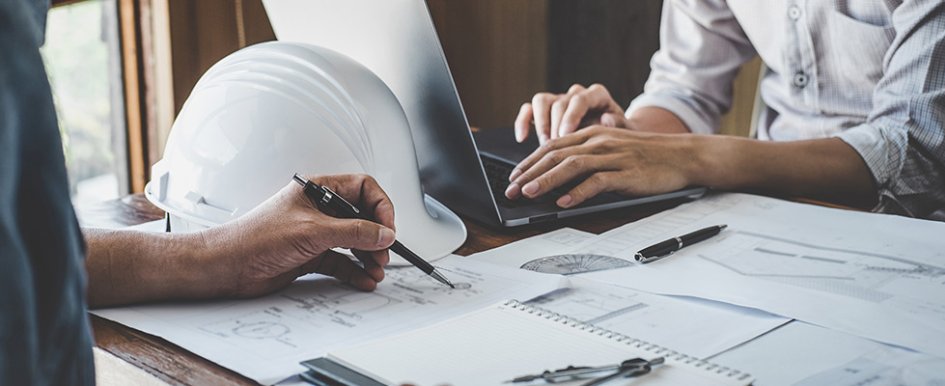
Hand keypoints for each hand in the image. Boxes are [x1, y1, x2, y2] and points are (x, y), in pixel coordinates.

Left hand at [201, 174, 396, 297]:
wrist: (228, 266)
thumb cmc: (255, 237)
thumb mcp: (313, 231)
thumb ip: (354, 232)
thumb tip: (384, 233)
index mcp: (319, 190)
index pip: (363, 189)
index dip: (380, 207)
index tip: (388, 228)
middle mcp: (319, 210)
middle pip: (362, 218)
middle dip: (376, 237)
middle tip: (383, 253)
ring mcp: (316, 233)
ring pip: (353, 242)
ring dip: (368, 257)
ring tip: (376, 269)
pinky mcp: (311, 255)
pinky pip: (342, 262)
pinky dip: (354, 271)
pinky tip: (362, 279)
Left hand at [504, 126, 701, 206]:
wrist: (683, 155)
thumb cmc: (645, 155)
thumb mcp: (612, 148)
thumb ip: (586, 157)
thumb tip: (556, 176)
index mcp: (592, 134)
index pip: (552, 146)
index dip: (529, 161)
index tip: (513, 177)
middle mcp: (599, 142)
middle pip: (556, 155)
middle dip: (530, 173)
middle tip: (511, 190)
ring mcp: (613, 157)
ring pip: (572, 166)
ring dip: (547, 181)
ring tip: (529, 194)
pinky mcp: (627, 173)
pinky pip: (598, 182)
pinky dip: (579, 192)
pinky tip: (565, 202)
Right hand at [515, 84, 628, 143]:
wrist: (614, 142)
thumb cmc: (621, 137)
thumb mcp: (628, 132)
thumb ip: (620, 125)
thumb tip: (607, 119)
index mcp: (597, 96)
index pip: (580, 98)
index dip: (571, 116)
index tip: (566, 135)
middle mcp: (576, 95)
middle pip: (559, 101)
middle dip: (554, 125)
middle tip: (554, 146)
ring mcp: (559, 102)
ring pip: (541, 101)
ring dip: (540, 124)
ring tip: (544, 145)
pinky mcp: (545, 112)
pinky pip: (528, 110)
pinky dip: (523, 122)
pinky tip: (522, 139)